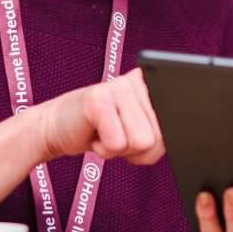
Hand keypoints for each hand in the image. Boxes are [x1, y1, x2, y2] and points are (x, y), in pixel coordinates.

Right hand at [34, 68, 164, 165]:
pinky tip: (94, 133)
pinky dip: (103, 150)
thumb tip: (167, 139)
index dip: (155, 144)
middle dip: (136, 150)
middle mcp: (138, 81)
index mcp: (153, 86)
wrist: (56, 127)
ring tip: (106, 133)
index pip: (176, 126)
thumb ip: (159, 135)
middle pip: (158, 138)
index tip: (135, 136)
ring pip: (141, 141)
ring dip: (119, 149)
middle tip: (116, 135)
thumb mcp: (137, 133)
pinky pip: (117, 144)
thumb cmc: (99, 131)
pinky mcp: (98, 99)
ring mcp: (117, 86)